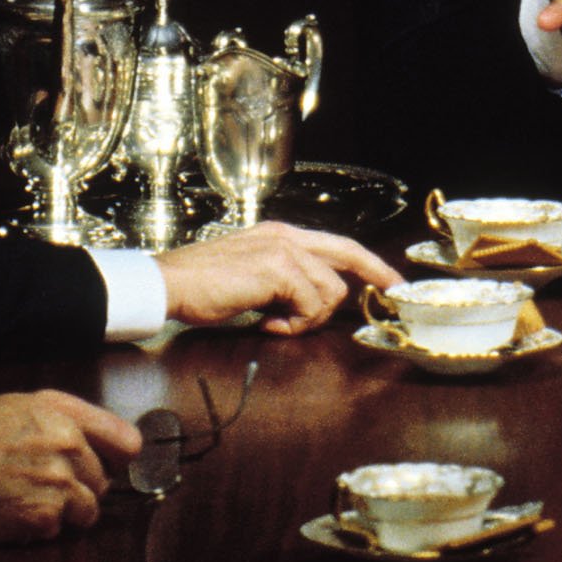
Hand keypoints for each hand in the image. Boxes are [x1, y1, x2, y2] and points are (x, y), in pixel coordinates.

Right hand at [0, 390, 141, 541]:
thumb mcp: (18, 405)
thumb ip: (64, 417)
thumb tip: (98, 439)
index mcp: (63, 415)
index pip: (126, 441)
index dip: (117, 457)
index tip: (107, 464)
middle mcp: (68, 446)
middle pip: (104, 481)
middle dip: (81, 485)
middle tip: (45, 483)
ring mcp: (58, 484)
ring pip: (87, 510)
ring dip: (65, 510)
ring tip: (29, 498)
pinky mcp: (43, 517)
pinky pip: (60, 530)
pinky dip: (40, 527)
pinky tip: (14, 511)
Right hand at [155, 221, 397, 333]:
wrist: (168, 284)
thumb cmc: (199, 286)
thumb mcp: (249, 278)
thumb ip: (280, 283)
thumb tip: (304, 306)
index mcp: (280, 235)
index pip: (336, 244)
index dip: (368, 262)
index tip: (390, 280)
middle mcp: (286, 236)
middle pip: (348, 255)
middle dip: (377, 274)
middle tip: (393, 294)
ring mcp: (283, 250)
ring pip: (330, 291)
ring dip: (308, 318)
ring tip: (275, 323)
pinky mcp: (279, 269)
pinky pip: (310, 306)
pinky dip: (291, 325)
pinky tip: (264, 324)